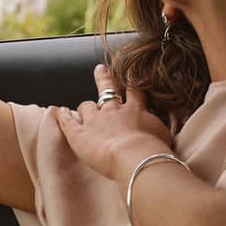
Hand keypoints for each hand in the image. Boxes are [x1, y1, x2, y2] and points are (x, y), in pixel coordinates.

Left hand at [51, 65, 173, 180]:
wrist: (135, 156)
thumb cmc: (154, 150)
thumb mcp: (164, 136)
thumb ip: (160, 129)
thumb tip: (163, 131)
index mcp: (135, 111)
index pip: (133, 92)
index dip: (131, 86)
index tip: (130, 80)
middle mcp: (114, 111)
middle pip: (107, 90)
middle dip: (103, 78)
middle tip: (100, 69)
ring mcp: (95, 120)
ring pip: (87, 106)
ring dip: (85, 107)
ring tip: (81, 107)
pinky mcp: (79, 134)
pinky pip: (69, 122)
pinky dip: (64, 116)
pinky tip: (60, 112)